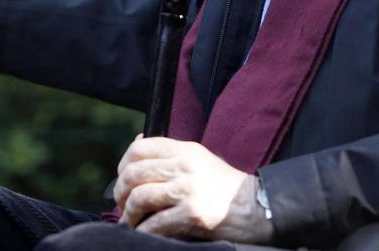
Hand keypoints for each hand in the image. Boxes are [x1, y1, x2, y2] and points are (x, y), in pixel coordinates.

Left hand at [113, 136, 272, 242]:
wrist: (257, 207)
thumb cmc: (225, 187)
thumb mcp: (199, 159)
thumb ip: (171, 154)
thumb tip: (136, 145)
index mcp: (185, 150)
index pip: (139, 148)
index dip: (123, 164)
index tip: (122, 179)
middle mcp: (184, 166)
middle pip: (134, 173)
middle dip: (121, 192)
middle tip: (122, 204)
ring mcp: (188, 190)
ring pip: (139, 198)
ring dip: (129, 213)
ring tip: (132, 221)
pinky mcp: (192, 214)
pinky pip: (154, 224)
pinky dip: (143, 231)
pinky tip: (144, 232)